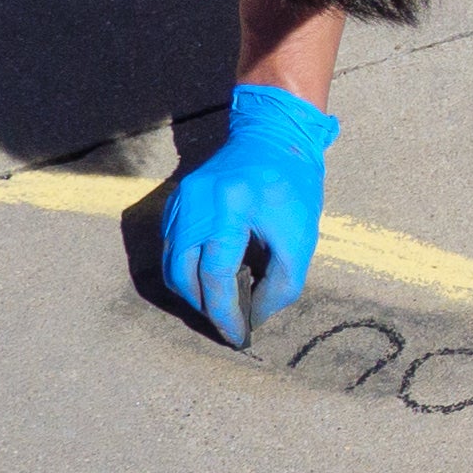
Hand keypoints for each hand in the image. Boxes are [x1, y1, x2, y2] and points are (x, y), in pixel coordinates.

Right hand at [158, 81, 335, 348]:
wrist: (274, 135)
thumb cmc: (294, 185)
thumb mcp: (301, 235)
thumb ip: (282, 282)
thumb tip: (255, 317)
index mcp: (231, 207)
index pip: (216, 275)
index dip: (225, 313)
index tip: (238, 337)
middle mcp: (196, 203)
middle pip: (182, 274)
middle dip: (203, 307)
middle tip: (227, 325)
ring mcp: (180, 200)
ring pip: (171, 264)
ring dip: (191, 292)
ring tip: (218, 306)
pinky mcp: (176, 200)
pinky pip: (170, 247)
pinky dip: (185, 270)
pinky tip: (209, 280)